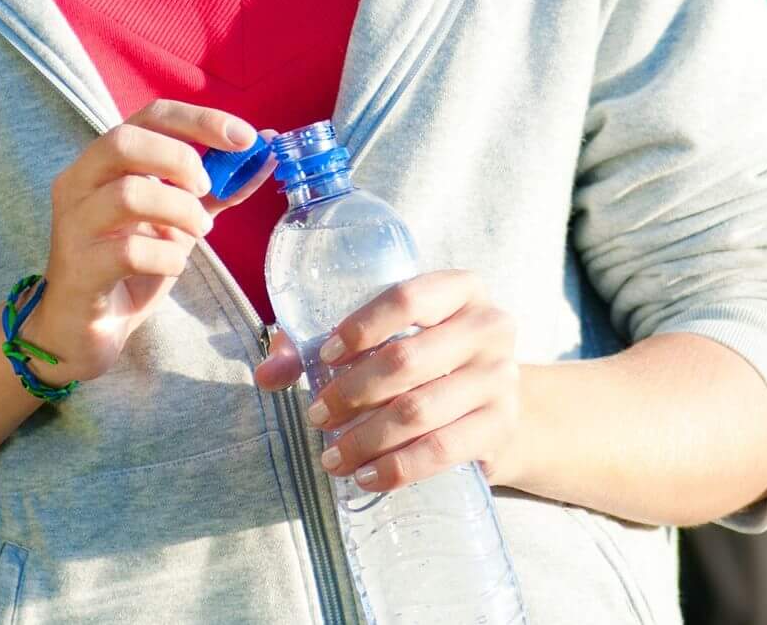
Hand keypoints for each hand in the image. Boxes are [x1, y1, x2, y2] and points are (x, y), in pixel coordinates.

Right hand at [22, 101, 271, 384]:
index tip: (246, 138)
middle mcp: (79, 184)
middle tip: (206, 190)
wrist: (86, 330)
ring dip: (180, 210)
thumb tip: (266, 148)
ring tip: (199, 231)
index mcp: (104, 161)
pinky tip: (174, 265)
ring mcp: (73, 226)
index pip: (151, 116)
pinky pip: (128, 251)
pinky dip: (167, 256)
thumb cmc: (130, 264)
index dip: (201, 120)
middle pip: (124, 141)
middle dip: (180, 159)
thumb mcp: (179, 217)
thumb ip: (219, 185)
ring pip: (128, 194)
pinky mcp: (78, 270)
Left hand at [253, 269, 521, 492]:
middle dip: (351, 393)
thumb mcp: (391, 339)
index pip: (408, 297)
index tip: (324, 358)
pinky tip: (366, 476)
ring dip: (365, 438)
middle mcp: (490, 326)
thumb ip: (325, 348)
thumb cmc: (430, 362)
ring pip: (419, 410)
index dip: (360, 327)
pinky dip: (396, 467)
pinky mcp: (500, 427)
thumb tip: (266, 374)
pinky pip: (441, 450)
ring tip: (331, 456)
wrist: (497, 406)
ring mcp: (500, 378)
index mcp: (462, 289)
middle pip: (407, 359)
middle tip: (317, 417)